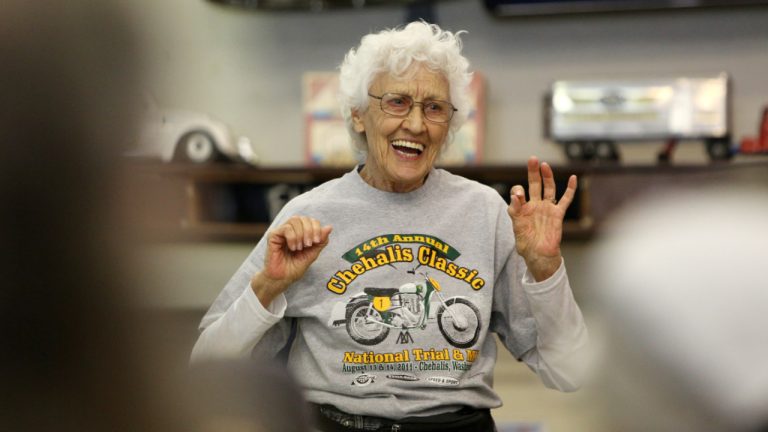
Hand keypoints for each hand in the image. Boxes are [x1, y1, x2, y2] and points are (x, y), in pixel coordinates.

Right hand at [251, 216, 332, 306]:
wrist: (282, 279)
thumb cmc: (294, 268)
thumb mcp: (312, 254)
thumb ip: (320, 241)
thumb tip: (329, 227)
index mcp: (300, 233)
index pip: (311, 220)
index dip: (316, 228)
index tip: (317, 241)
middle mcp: (290, 230)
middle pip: (303, 218)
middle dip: (310, 230)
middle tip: (309, 245)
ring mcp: (281, 232)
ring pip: (294, 220)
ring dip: (301, 234)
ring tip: (300, 248)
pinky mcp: (273, 236)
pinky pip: (286, 228)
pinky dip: (292, 237)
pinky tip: (293, 248)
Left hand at [508, 156, 576, 280]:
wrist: (539, 256)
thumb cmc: (526, 244)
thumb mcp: (516, 228)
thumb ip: (515, 211)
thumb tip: (516, 196)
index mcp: (522, 208)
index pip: (519, 193)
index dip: (518, 192)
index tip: (519, 196)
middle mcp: (535, 206)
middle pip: (534, 184)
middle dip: (533, 172)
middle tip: (532, 159)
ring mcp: (547, 209)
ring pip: (549, 188)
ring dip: (547, 176)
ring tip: (544, 165)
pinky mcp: (557, 214)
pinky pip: (565, 200)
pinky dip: (570, 189)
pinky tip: (573, 177)